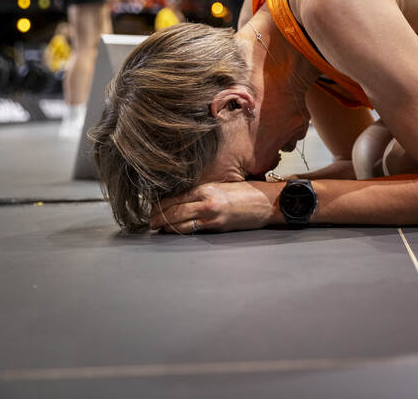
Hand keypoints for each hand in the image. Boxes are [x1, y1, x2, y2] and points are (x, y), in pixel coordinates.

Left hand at [149, 181, 277, 233]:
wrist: (268, 202)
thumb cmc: (250, 192)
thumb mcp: (224, 186)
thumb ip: (205, 192)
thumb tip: (186, 199)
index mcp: (207, 188)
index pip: (176, 197)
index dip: (161, 205)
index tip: (154, 209)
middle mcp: (206, 200)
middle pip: (173, 210)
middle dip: (158, 217)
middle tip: (150, 222)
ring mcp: (211, 215)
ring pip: (179, 222)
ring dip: (166, 226)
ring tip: (158, 228)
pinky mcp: (217, 226)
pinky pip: (193, 230)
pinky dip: (180, 231)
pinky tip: (174, 231)